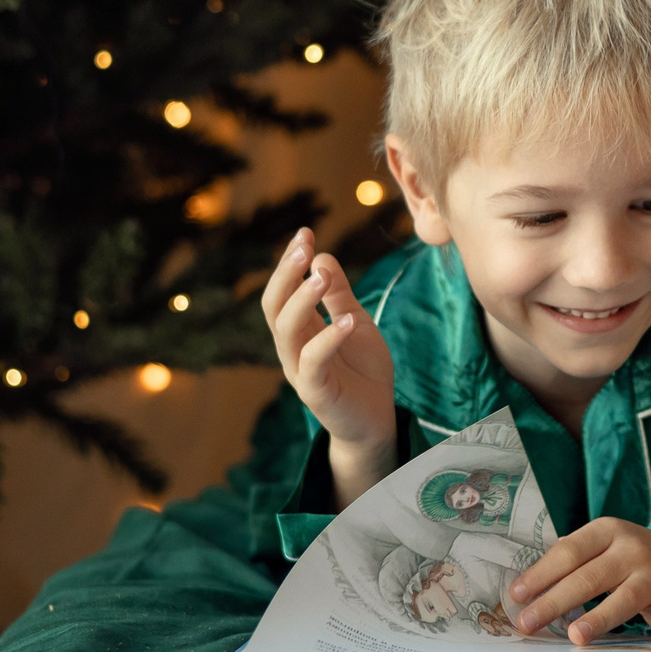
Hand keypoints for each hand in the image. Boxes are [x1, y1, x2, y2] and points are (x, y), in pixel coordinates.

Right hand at [260, 228, 396, 504]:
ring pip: (285, 331)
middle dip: (285, 273)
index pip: (282, 291)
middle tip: (304, 245)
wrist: (377, 420)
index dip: (289, 262)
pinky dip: (328, 338)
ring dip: (302, 300)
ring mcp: (300, 371)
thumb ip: (340, 294)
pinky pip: (312, 362)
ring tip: (321, 276)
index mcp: (299, 330)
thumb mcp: (356, 322)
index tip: (306, 232)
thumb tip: (322, 256)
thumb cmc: (364, 371)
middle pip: (273, 307)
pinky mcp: (315, 392)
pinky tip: (348, 320)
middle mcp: (291, 348)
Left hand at [509, 520, 650, 645]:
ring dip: (601, 616)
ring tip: (576, 635)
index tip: (516, 596)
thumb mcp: (599, 545)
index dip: (541, 574)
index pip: (568, 552)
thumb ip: (568, 560)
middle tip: (527, 624)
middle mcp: (632, 549)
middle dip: (555, 601)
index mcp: (607, 531)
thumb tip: (522, 591)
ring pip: (626, 597)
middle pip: (589, 577)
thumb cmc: (625, 556)